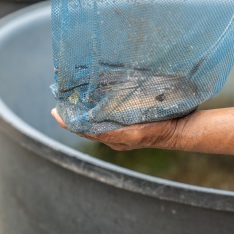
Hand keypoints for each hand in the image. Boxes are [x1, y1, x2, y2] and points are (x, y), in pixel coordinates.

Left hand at [50, 107, 177, 151]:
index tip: (55, 109)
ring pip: (96, 117)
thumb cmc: (155, 132)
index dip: (68, 120)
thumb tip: (85, 125)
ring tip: (73, 94)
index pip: (82, 130)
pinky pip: (107, 113)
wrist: (179, 129)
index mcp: (110, 138)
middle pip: (86, 124)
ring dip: (84, 108)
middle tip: (62, 97)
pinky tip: (95, 95)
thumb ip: (108, 132)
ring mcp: (120, 126)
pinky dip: (97, 105)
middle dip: (73, 112)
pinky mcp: (128, 119)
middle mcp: (112, 134)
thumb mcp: (129, 134)